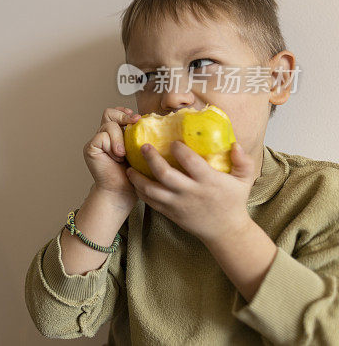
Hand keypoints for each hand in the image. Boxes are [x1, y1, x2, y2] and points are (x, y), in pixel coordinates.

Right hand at [83, 106, 140, 209]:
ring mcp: (97, 141)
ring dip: (119, 138)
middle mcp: (105, 135)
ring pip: (108, 125)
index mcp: (117, 134)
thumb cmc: (134, 176)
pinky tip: (116, 158)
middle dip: (123, 116)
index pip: (116, 113)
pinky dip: (112, 146)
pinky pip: (102, 137)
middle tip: (135, 123)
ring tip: (123, 154)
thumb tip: (152, 121)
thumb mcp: (141, 152)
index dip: (125, 112)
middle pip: (109, 113)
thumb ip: (140, 137)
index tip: (137, 119)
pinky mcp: (91, 148)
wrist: (121, 192)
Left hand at [125, 140, 256, 243]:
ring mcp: (178, 204)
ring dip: (137, 177)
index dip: (179, 149)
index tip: (173, 141)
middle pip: (165, 174)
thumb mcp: (244, 181)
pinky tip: (135, 180)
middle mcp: (190, 192)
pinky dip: (140, 191)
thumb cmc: (233, 202)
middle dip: (151, 158)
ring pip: (151, 190)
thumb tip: (236, 144)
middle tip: (144, 146)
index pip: (190, 161)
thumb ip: (244, 162)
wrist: (226, 232)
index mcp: (208, 181)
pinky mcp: (170, 213)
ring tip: (130, 166)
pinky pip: (150, 201)